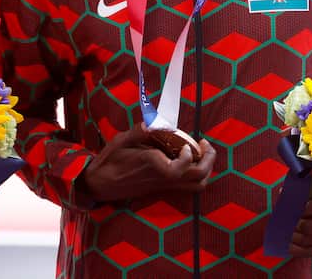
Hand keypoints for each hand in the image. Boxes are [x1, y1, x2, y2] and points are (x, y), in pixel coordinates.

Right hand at [79, 125, 215, 203]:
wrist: (103, 184)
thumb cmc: (111, 160)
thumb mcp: (121, 140)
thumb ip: (138, 131)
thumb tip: (153, 122)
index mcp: (154, 164)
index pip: (181, 165)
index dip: (189, 154)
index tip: (188, 143)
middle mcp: (164, 177)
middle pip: (197, 176)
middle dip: (208, 160)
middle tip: (205, 144)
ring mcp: (166, 184)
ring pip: (197, 185)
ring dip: (205, 170)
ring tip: (201, 154)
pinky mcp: (165, 188)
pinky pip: (189, 187)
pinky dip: (197, 175)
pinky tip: (188, 162)